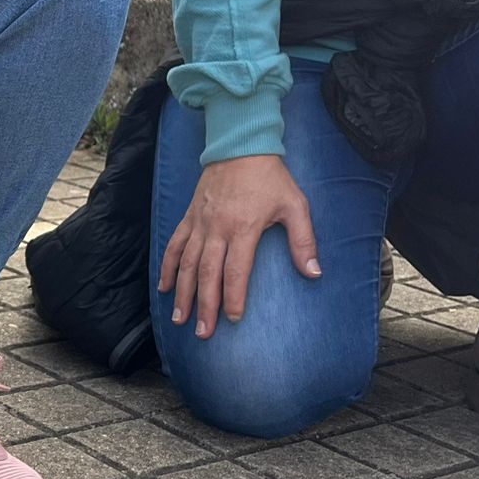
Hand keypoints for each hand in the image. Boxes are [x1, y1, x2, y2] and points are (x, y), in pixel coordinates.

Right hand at [158, 155, 318, 339]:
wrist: (240, 145)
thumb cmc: (271, 177)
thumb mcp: (296, 205)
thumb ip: (304, 241)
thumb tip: (314, 274)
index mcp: (243, 228)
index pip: (236, 270)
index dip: (234, 297)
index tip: (234, 319)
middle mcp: (217, 229)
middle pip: (207, 273)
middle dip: (204, 305)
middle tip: (202, 332)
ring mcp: (199, 223)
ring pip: (187, 264)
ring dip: (183, 293)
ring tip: (180, 318)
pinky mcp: (189, 217)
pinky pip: (175, 245)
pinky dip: (168, 267)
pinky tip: (164, 287)